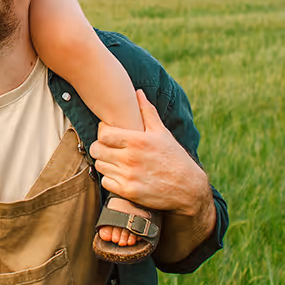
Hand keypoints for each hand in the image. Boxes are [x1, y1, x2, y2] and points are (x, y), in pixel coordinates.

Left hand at [89, 90, 206, 215]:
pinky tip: (119, 174)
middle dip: (100, 147)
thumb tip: (138, 92)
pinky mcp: (128, 192)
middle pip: (97, 150)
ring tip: (115, 161)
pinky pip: (105, 182)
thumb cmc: (174, 158)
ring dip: (105, 162)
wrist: (188, 188)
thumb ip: (147, 112)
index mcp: (138, 141)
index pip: (103, 134)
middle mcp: (131, 158)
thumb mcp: (162, 133)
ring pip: (100, 166)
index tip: (109, 134)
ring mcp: (128, 176)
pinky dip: (110, 178)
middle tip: (109, 148)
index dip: (103, 132)